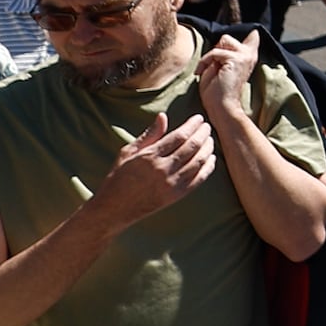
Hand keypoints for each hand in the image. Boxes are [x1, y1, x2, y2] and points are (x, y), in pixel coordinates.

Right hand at [87, 113, 217, 229]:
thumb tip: (163, 116)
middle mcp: (162, 170)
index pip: (179, 136)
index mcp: (149, 157)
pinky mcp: (176, 196)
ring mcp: (171, 184)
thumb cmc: (118, 178)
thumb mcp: (128, 153)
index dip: (192, 125)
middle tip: (207, 126)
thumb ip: (149, 135)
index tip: (199, 118)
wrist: (113, 209)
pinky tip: (211, 158)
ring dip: (208, 148)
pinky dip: (208, 167)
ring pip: (198, 162)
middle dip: (203, 134)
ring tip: (210, 139)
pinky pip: (198, 179)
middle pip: (191, 147)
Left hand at [193, 29, 259, 119]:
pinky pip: (215, 52)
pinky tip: (201, 73)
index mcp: (248, 58)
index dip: (241, 36)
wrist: (222, 107)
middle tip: (212, 66)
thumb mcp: (219, 68)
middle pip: (228, 38)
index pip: (253, 37)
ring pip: (224, 40)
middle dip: (216, 49)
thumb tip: (221, 43)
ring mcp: (245, 56)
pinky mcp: (237, 59)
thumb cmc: (217, 92)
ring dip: (212, 54)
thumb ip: (222, 55)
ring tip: (208, 69)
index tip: (231, 45)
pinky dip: (204, 61)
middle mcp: (250, 55)